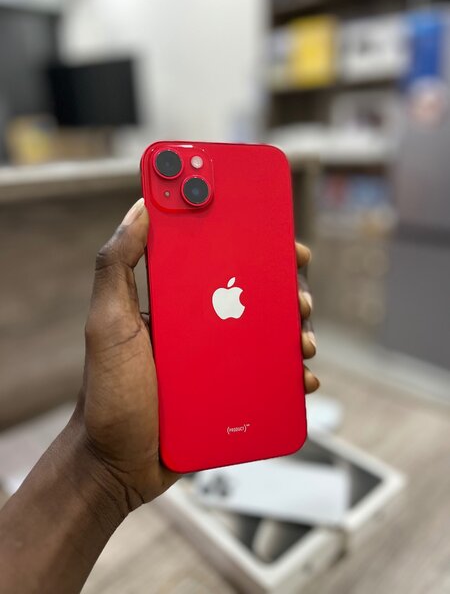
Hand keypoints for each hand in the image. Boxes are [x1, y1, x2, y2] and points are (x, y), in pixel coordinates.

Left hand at [75, 198, 318, 514]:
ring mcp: (217, 363)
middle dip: (283, 290)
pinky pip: (268, 379)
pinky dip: (290, 375)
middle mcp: (200, 328)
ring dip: (294, 332)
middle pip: (252, 297)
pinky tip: (302, 378)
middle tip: (298, 295)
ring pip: (267, 337)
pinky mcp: (230, 395)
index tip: (278, 236)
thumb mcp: (107, 323)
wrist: (115, 465)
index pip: (217, 261)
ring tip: (302, 341)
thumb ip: (117, 265)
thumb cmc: (108, 393)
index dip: (250, 245)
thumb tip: (143, 207)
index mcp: (176, 303)